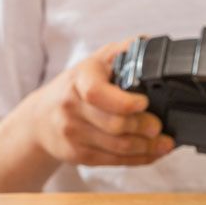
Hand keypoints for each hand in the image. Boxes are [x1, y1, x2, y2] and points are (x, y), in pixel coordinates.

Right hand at [30, 40, 174, 166]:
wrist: (41, 118)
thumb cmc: (76, 86)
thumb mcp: (94, 63)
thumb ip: (121, 52)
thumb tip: (150, 43)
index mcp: (79, 78)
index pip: (97, 92)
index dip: (124, 102)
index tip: (144, 102)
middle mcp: (72, 106)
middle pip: (115, 124)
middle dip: (145, 128)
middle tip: (161, 128)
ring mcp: (73, 133)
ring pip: (118, 147)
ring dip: (147, 148)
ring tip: (164, 144)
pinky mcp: (78, 154)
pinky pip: (114, 161)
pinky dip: (138, 159)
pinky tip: (151, 154)